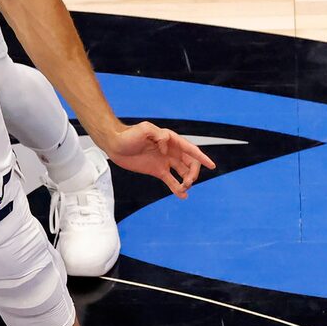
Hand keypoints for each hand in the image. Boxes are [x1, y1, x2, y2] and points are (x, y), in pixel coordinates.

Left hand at [95, 120, 215, 196]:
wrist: (115, 144)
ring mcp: (164, 161)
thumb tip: (166, 147)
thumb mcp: (144, 129)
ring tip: (184, 188)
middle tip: (188, 182)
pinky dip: (177, 188)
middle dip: (193, 173)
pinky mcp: (157, 170)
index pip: (191, 150)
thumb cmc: (128, 134)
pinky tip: (183, 196)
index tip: (212, 166)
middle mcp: (170, 151)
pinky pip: (171, 180)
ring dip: (187, 181)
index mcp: (170, 140)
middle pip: (190, 163)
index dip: (202, 158)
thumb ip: (158, 135)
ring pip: (183, 172)